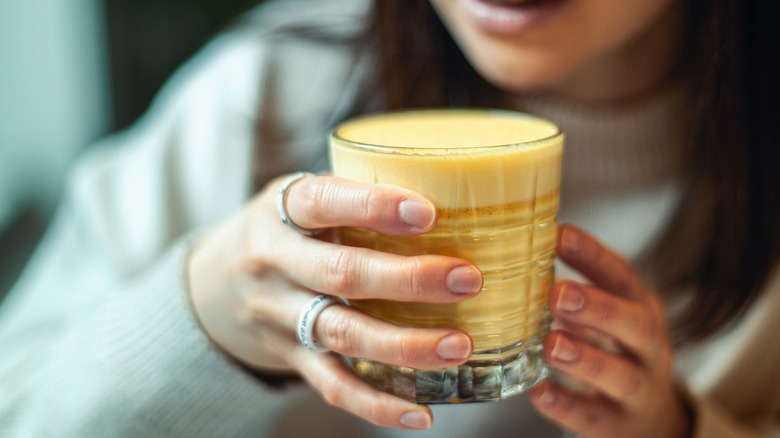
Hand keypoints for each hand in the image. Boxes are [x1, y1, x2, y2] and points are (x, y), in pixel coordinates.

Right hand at [187, 174, 481, 429]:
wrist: (215, 283)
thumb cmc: (284, 230)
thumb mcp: (300, 196)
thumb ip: (354, 195)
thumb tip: (453, 193)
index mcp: (280, 211)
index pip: (323, 202)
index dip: (373, 207)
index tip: (427, 213)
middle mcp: (273, 263)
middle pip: (341, 274)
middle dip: (408, 279)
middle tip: (467, 280)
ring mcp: (278, 315)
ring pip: (342, 333)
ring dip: (404, 343)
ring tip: (459, 344)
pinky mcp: (290, 357)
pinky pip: (332, 385)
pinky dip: (376, 404)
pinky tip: (419, 413)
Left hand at [529, 225, 691, 437]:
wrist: (653, 422)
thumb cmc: (616, 353)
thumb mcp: (607, 318)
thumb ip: (573, 294)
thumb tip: (513, 255)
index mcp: (641, 310)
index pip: (624, 277)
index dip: (595, 256)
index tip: (561, 234)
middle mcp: (649, 349)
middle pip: (637, 326)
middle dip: (599, 308)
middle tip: (559, 293)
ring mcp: (640, 392)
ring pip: (622, 376)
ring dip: (586, 359)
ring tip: (551, 344)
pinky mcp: (620, 428)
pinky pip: (595, 419)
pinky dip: (566, 407)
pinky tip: (539, 392)